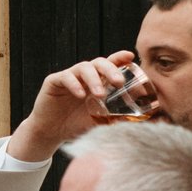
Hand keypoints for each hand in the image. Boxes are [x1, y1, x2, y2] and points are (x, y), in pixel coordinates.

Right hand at [7, 51, 137, 162]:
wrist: (51, 133)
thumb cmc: (76, 125)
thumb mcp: (99, 120)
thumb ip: (116, 116)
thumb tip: (140, 119)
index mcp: (97, 81)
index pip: (110, 65)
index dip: (120, 58)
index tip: (130, 57)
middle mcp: (84, 76)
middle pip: (99, 63)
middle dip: (110, 70)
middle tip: (118, 82)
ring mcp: (69, 77)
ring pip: (83, 67)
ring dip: (94, 79)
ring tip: (100, 94)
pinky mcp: (54, 81)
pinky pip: (65, 77)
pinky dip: (74, 84)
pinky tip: (80, 94)